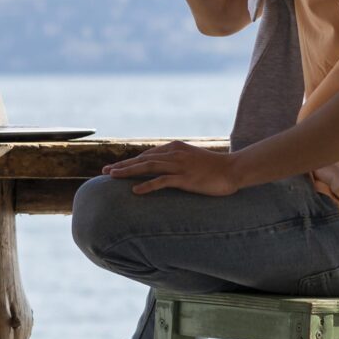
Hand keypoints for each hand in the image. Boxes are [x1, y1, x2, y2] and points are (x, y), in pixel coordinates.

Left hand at [102, 141, 241, 196]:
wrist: (234, 170)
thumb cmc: (214, 167)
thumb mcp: (192, 160)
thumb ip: (177, 161)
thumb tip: (163, 169)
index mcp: (175, 148)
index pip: (147, 154)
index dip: (130, 161)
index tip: (116, 168)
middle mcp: (174, 153)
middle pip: (142, 159)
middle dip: (122, 165)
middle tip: (104, 171)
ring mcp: (180, 165)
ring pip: (148, 166)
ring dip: (128, 171)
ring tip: (112, 176)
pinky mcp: (185, 178)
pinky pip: (162, 181)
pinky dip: (147, 185)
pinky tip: (135, 191)